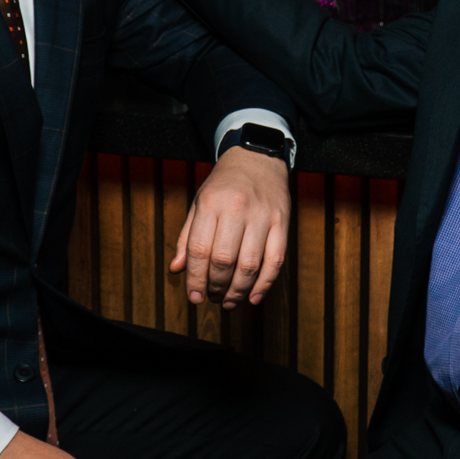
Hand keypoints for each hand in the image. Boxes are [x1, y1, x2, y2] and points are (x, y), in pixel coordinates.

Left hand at [172, 145, 290, 307]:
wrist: (257, 157)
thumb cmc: (224, 184)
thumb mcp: (199, 203)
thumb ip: (187, 237)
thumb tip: (177, 269)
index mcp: (211, 203)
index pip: (199, 249)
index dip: (195, 278)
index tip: (194, 297)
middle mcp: (236, 208)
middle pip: (224, 260)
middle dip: (216, 287)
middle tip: (213, 297)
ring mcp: (263, 216)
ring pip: (250, 265)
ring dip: (238, 290)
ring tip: (229, 301)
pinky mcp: (282, 222)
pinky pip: (276, 260)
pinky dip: (265, 284)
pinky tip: (254, 297)